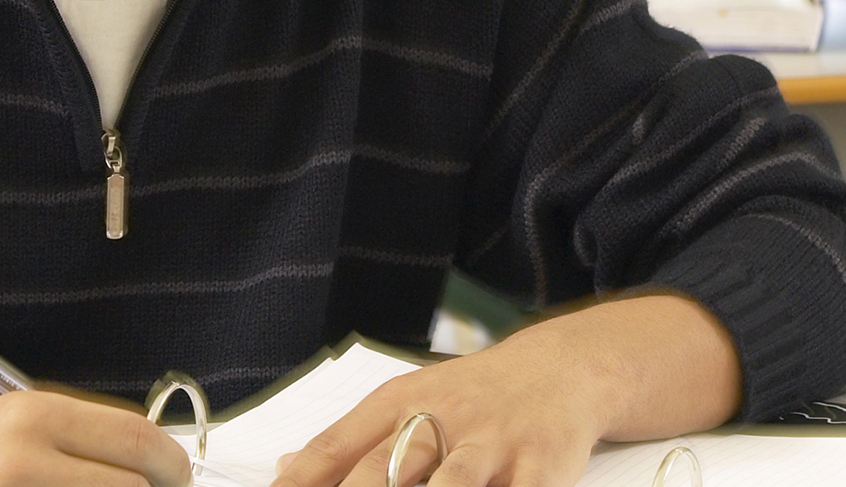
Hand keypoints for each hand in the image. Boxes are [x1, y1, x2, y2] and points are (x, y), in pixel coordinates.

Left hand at [271, 296, 739, 486]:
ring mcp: (490, 446)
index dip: (302, 480)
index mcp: (397, 404)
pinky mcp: (539, 467)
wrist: (558, 371)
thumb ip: (349, 439)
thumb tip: (287, 467)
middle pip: (383, 470)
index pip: (335, 449)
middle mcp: (439, 421)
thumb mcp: (406, 402)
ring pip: (448, 486)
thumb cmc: (471, 396)